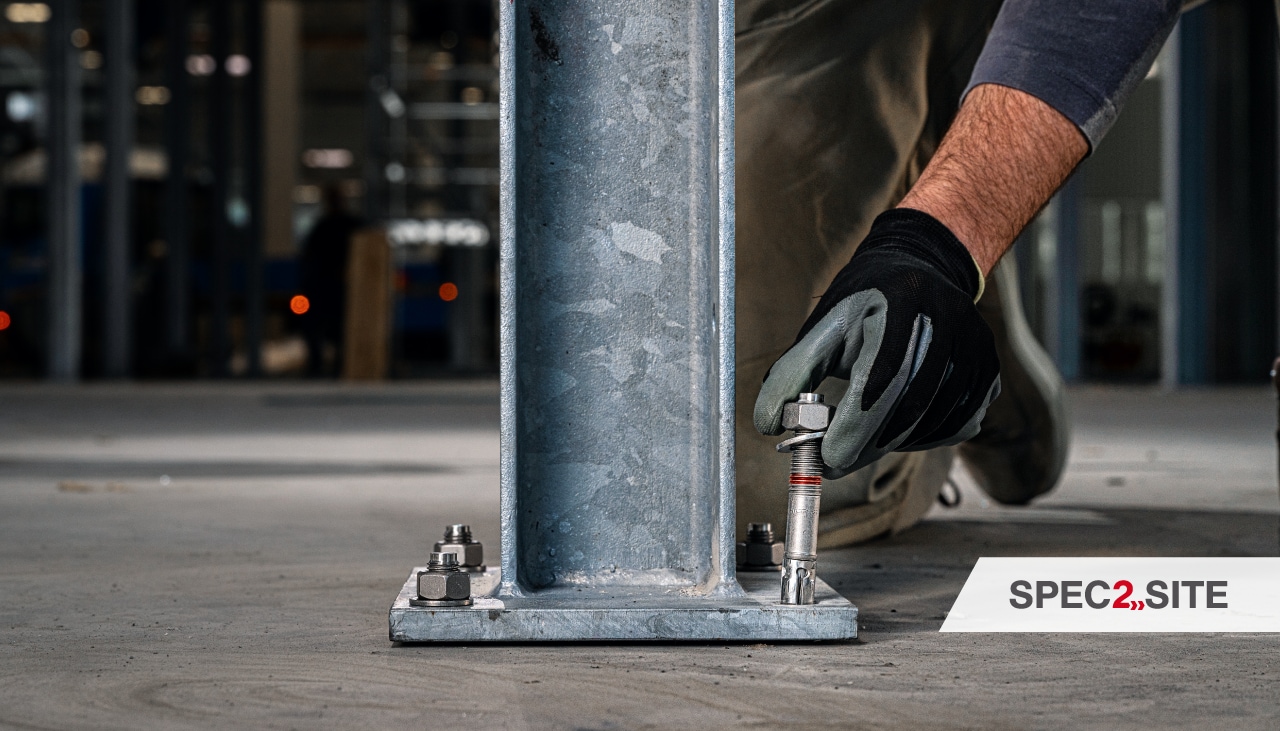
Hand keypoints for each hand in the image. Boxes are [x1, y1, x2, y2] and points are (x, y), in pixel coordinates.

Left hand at [754, 208, 1000, 477]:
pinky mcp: (988, 370)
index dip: (854, 423)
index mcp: (901, 302)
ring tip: (861, 441)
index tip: (828, 457)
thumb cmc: (864, 303)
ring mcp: (974, 347)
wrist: (922, 269)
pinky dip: (923, 439)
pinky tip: (899, 430)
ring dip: (892, 445)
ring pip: (933, 421)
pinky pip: (958, 424)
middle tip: (834, 464)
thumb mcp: (822, 327)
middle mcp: (946, 321)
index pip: (881, 374)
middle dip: (866, 445)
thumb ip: (791, 373)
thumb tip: (766, 423)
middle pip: (909, 403)